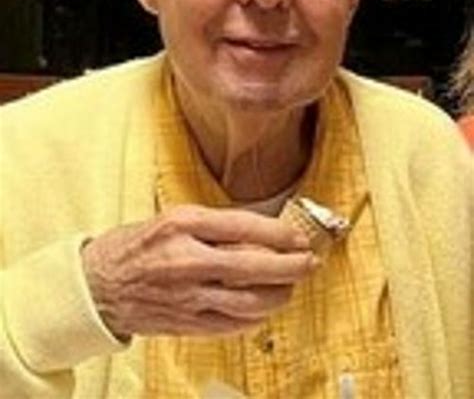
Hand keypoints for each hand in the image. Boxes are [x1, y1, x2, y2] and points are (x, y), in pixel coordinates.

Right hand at [81, 204, 313, 338]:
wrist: (97, 285)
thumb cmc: (135, 246)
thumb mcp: (172, 219)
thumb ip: (213, 226)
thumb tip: (260, 232)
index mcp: (183, 226)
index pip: (244, 227)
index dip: (279, 234)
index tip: (298, 237)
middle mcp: (188, 261)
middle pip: (253, 266)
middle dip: (290, 266)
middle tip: (309, 262)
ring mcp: (187, 296)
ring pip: (249, 301)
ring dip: (279, 295)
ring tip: (291, 286)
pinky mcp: (186, 323)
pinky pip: (232, 324)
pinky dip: (255, 317)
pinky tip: (265, 308)